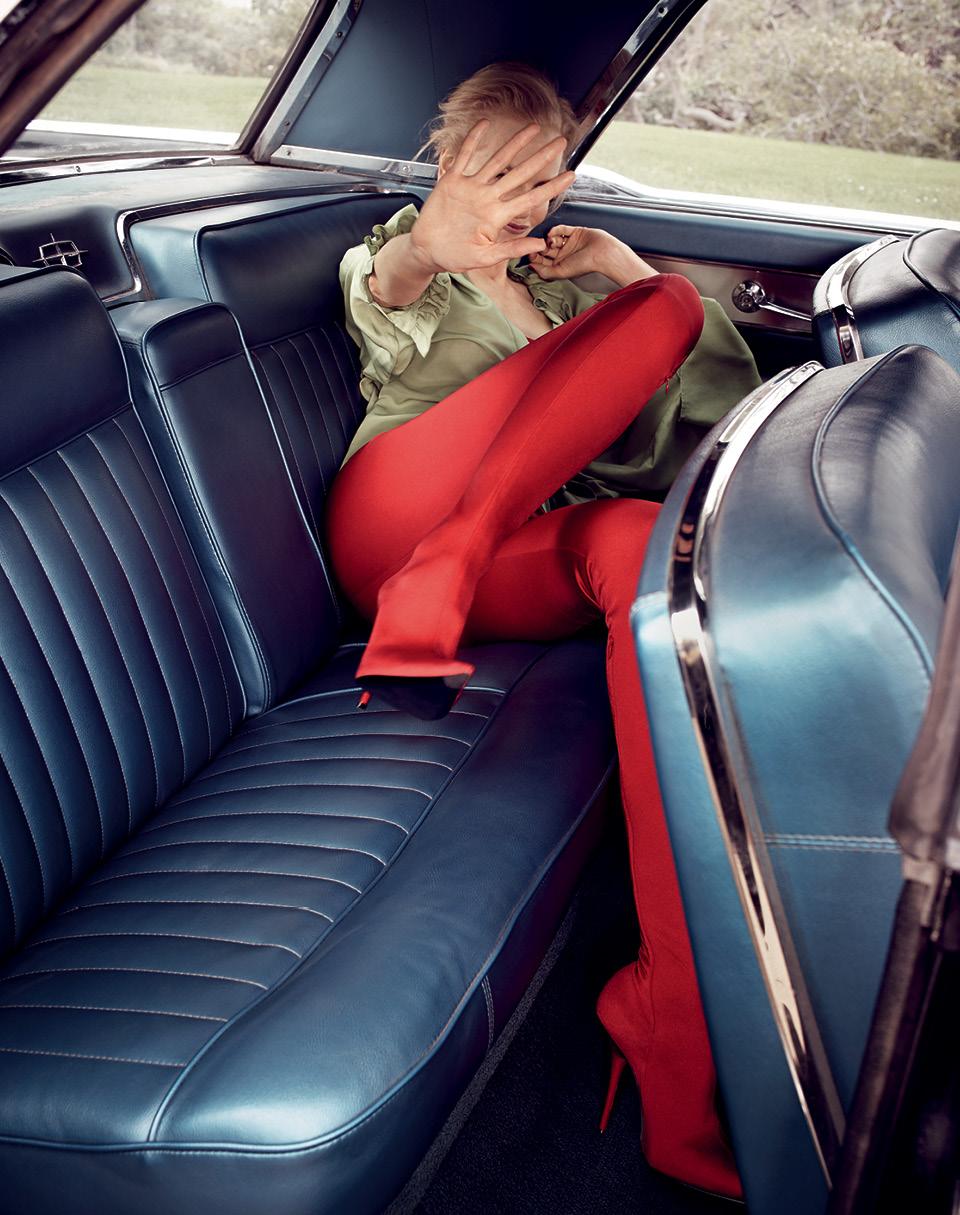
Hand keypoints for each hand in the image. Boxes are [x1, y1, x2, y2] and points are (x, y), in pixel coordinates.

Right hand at [409, 121, 575, 273]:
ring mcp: (472, 187)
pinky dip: (473, 140)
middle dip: (541, 157)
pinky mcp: (452, 181)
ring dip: (515, 143)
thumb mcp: (486, 257)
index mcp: (498, 216)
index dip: (552, 187)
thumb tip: (541, 244)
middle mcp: (489, 198)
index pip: (532, 197)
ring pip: (497, 160)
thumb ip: (512, 249)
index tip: (571, 175)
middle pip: (520, 173)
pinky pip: (464, 156)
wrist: (428, 251)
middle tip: (561, 142)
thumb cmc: (455, 256)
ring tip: (533, 127)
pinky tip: (484, 124)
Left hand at [529, 225, 659, 285]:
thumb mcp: (560, 272)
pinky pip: (561, 229)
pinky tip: (552, 234)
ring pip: (553, 239)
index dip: (535, 258)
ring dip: (549, 240)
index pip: (543, 262)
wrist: (602, 253)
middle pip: (546, 250)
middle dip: (540, 248)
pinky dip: (555, 230)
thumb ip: (544, 272)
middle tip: (537, 247)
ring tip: (550, 242)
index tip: (530, 254)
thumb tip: (530, 266)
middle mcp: (563, 255)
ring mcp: (568, 243)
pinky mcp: (574, 232)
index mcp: (560, 266)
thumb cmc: (584, 265)